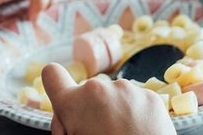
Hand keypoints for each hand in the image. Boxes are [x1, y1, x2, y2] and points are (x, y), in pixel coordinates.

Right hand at [42, 63, 175, 134]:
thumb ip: (66, 123)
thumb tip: (69, 116)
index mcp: (74, 103)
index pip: (52, 74)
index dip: (55, 84)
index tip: (62, 96)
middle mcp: (99, 88)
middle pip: (88, 92)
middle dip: (91, 109)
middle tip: (98, 134)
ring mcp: (128, 89)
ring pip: (113, 95)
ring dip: (114, 110)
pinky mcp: (150, 96)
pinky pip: (136, 99)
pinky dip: (135, 113)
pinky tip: (138, 132)